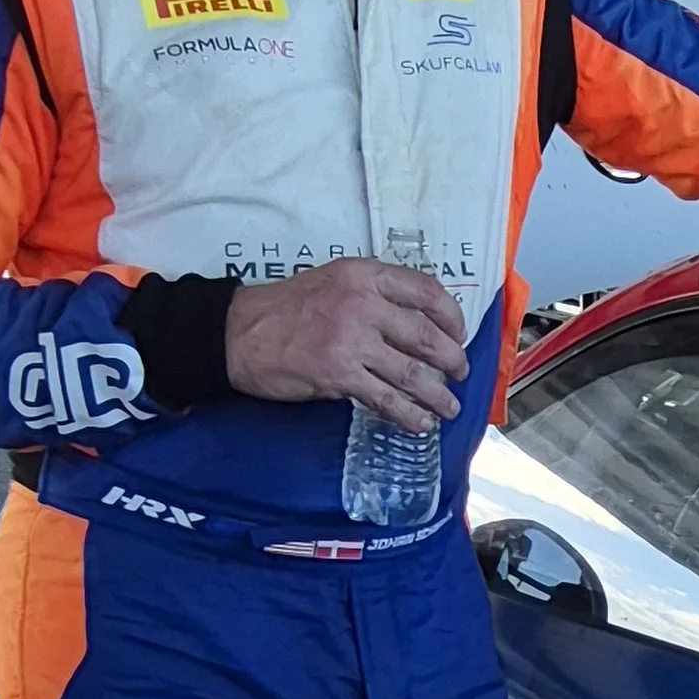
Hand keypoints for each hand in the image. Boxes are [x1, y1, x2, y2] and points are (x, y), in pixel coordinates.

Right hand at [224, 257, 467, 427]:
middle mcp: (363, 304)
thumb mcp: (335, 281)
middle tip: (459, 373)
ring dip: (437, 395)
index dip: (452, 317)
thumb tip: (417, 322)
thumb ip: (374, 294)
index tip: (458, 334)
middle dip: (451, 360)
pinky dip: (409, 414)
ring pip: (412, 373)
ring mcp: (352, 341)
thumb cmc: (287, 309)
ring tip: (449, 407)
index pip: (427, 291)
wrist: (240, 333)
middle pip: (426, 336)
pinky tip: (420, 422)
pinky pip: (387, 400)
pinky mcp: (340, 375)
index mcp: (364, 275)